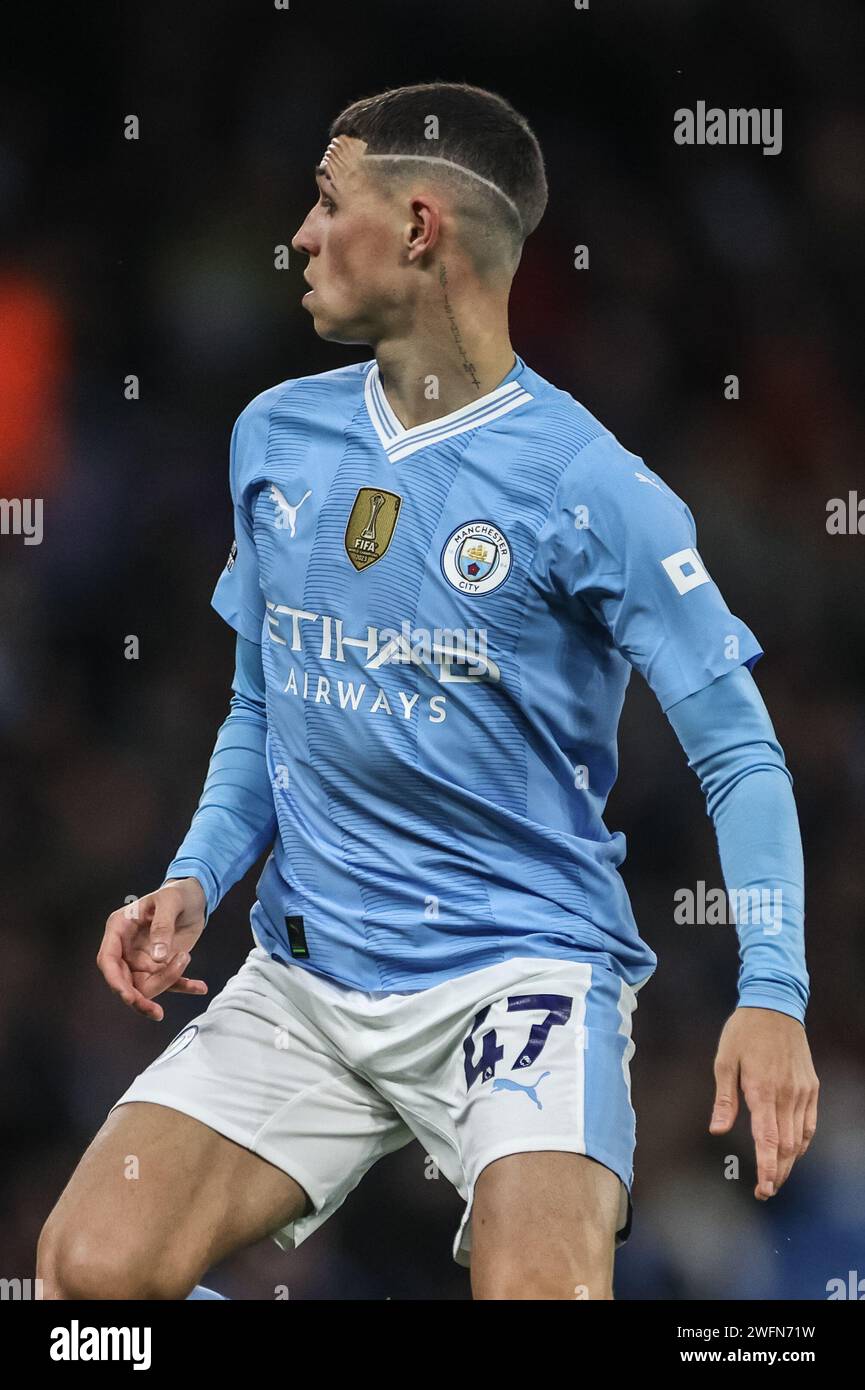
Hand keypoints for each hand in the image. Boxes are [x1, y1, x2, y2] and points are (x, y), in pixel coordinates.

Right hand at [97, 878, 208, 1021]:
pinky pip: (170, 983)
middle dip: (140, 997)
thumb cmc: (177, 893)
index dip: (116, 982)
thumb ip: (163, 927)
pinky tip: (199, 987)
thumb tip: (158, 958)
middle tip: (157, 1012)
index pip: (108, 960)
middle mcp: (127, 948)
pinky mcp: (162, 965)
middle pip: (125, 981)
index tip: (129, 998)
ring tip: (186, 957)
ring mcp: (144, 959)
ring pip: (147, 985)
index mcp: (120, 929)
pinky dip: (184, 986)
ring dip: (168, 980)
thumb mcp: (170, 902)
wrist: (195, 897)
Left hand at [709, 1006, 818, 1199]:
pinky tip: (792, 1151)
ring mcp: (803, 1092)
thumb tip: (717, 1131)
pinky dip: (802, 1143)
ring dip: (790, 1162)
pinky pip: (810, 1123)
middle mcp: (787, 1095)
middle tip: (764, 1191)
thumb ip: (724, 1099)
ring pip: (801, 1139)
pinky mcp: (811, 1087)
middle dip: (778, 1173)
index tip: (763, 1189)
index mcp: (762, 1090)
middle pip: (787, 1146)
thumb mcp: (724, 1061)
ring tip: (776, 1178)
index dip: (767, 1168)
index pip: (768, 1140)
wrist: (775, 1005)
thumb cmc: (743, 1032)